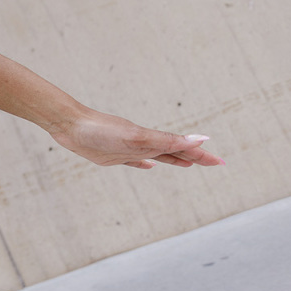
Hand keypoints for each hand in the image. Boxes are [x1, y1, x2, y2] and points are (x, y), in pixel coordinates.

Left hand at [50, 109, 225, 169]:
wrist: (68, 123)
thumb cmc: (100, 130)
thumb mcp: (137, 137)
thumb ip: (167, 139)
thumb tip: (202, 138)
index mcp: (151, 139)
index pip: (184, 148)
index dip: (202, 155)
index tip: (222, 162)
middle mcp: (143, 143)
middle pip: (175, 151)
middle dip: (195, 157)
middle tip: (214, 163)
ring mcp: (127, 149)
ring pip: (157, 155)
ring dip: (173, 159)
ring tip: (188, 164)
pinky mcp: (111, 155)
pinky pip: (133, 161)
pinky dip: (144, 164)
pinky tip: (148, 166)